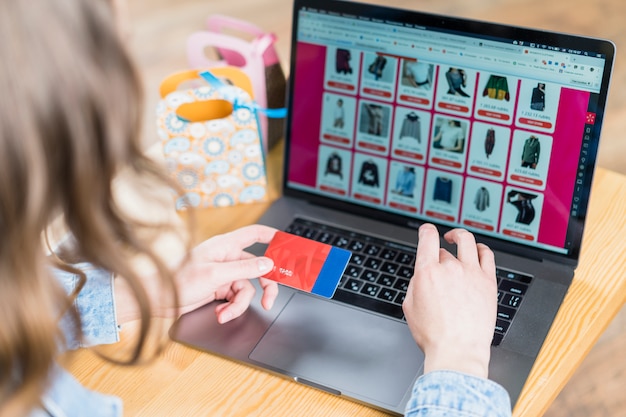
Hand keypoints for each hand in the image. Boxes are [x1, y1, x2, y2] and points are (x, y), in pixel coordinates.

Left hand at [115, 225, 277, 323]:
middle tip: (269, 300)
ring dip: (239, 304)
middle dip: (265, 286)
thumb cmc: (178, 280)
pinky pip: (235, 299)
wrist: (157, 299)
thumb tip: (267, 264)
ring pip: (247, 289)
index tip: (288, 246)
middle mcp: (227, 258)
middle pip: (257, 268)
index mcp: (226, 246)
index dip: (273, 237)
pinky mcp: (219, 290)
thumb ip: (244, 268)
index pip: (255, 234)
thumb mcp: (216, 275)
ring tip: (227, 312)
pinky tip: (221, 313)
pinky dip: (231, 308)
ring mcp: (224, 275)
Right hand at [402, 224, 497, 377]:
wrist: (457, 350)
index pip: (428, 238)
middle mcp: (450, 268)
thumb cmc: (434, 335)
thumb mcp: (409, 307)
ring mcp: (471, 273)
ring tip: (458, 238)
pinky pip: (487, 255)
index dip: (426, 230)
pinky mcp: (488, 282)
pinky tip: (477, 250)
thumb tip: (422, 275)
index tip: (427, 230)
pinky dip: (481, 248)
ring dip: (460, 236)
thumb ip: (415, 284)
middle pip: (444, 250)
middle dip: (440, 254)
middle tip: (440, 263)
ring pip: (467, 242)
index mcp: (427, 272)